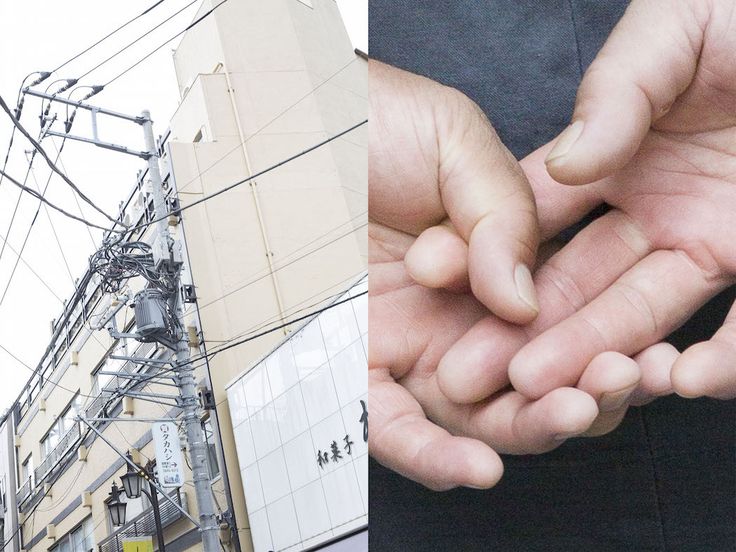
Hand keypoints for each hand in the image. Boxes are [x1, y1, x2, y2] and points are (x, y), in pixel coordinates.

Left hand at [368, 61, 639, 489]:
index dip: (602, 343)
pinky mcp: (353, 361)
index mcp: (496, 265)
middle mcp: (457, 312)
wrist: (290, 123)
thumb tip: (522, 300)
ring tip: (566, 413)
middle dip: (576, 391)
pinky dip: (429, 451)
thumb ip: (505, 216)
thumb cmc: (370, 122)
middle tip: (606, 383)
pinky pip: (390, 422)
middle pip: (527, 379)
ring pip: (473, 413)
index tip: (632, 353)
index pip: (562, 323)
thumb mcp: (458, 145)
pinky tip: (474, 465)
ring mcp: (408, 341)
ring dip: (524, 426)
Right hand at [503, 0, 735, 400]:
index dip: (488, 251)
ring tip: (549, 392)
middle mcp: (654, 206)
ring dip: (595, 356)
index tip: (438, 287)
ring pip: (640, 313)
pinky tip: (678, 379)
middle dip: (523, 328)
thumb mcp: (675, 32)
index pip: (537, 213)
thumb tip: (564, 164)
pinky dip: (716, 359)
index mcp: (616, 151)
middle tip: (469, 373)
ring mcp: (710, 238)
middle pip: (575, 278)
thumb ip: (615, 92)